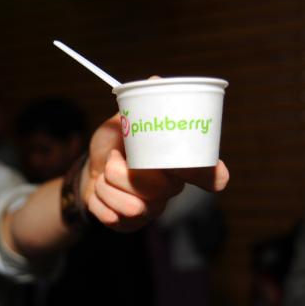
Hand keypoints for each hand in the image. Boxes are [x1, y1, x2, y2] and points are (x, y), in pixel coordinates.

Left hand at [81, 113, 228, 231]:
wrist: (87, 173)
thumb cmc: (112, 146)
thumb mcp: (120, 124)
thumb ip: (135, 110)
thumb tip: (155, 80)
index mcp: (175, 164)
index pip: (206, 174)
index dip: (212, 174)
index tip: (217, 174)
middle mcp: (169, 190)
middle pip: (158, 189)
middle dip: (124, 173)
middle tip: (114, 158)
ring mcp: (151, 211)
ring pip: (135, 206)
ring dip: (107, 185)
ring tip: (105, 175)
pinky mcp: (131, 226)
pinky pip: (115, 218)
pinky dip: (98, 201)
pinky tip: (100, 193)